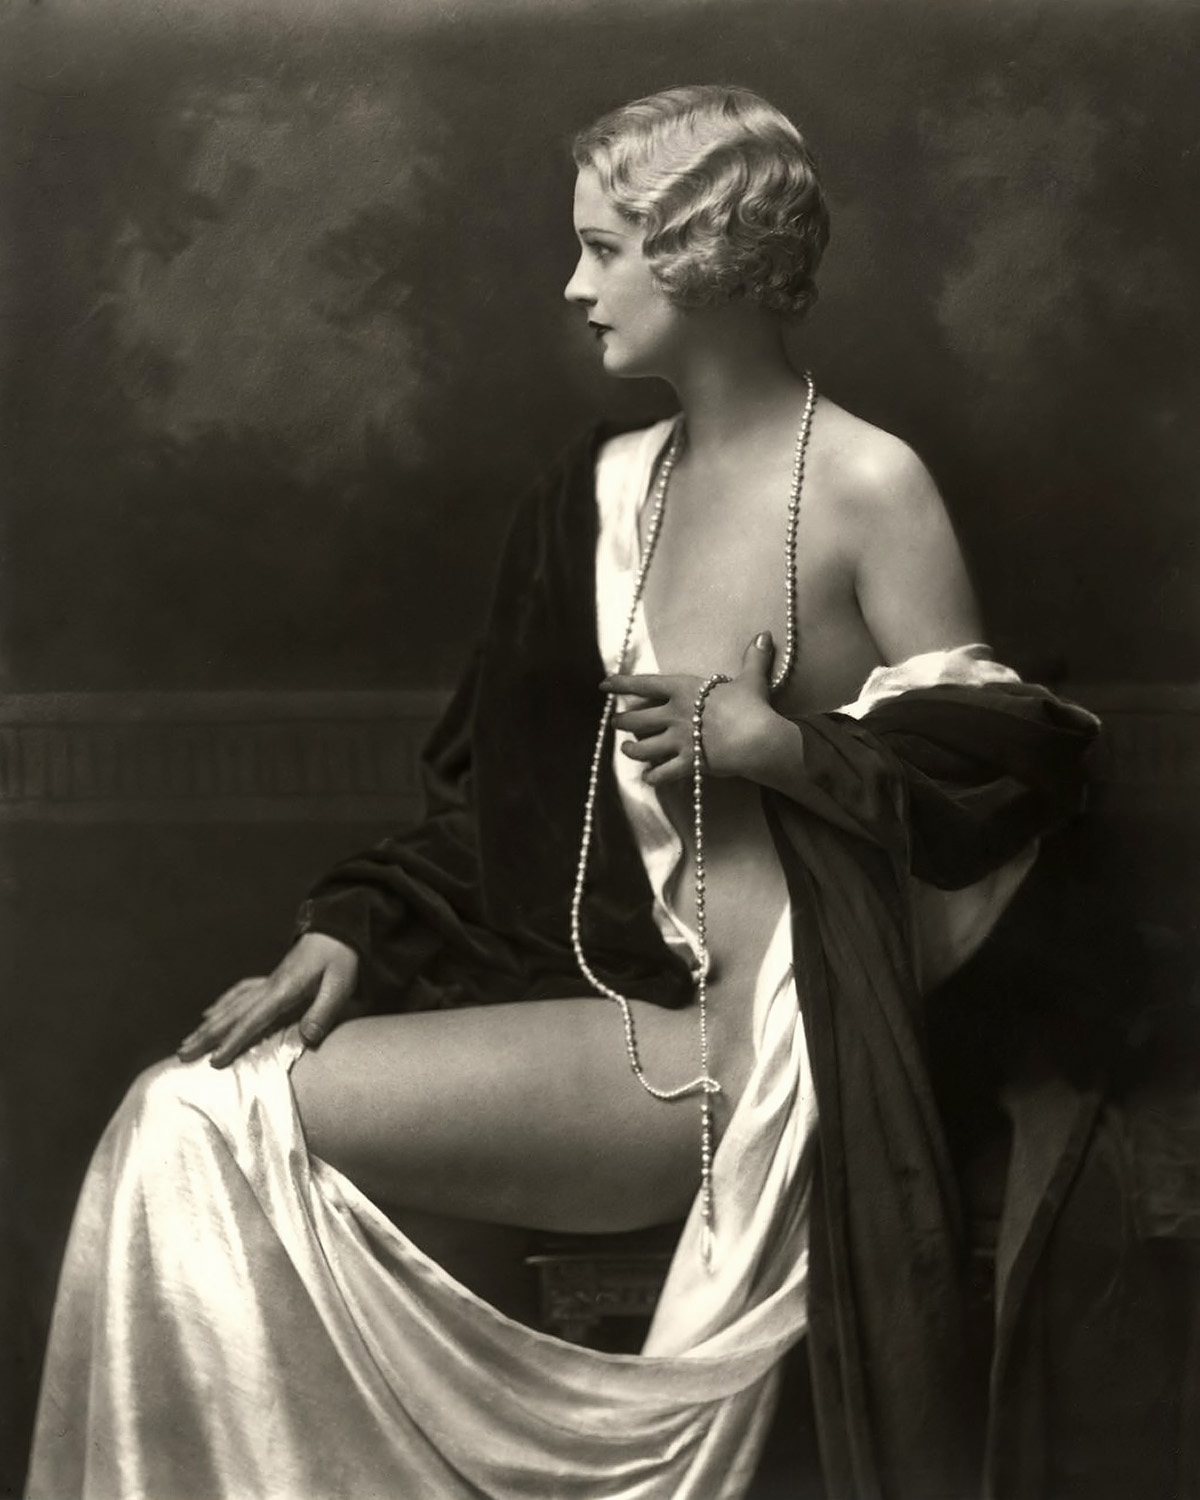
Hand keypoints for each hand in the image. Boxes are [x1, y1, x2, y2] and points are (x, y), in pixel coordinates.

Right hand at [177, 933, 360, 1067]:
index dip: (233, 1041)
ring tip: (187, 1042)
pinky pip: (239, 993)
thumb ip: (323, 1012)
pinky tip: (210, 1013)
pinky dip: (222, 1004)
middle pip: (232, 1014)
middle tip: (182, 1055)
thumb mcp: (340, 985)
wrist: (338, 929)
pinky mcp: (270, 979)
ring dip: (208, 1025)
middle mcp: (268, 986)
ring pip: (230, 1005)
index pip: (253, 1020)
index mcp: (284, 990)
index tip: (214, 1061)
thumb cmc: (341, 959)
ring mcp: (267, 982)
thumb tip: (306, 1039)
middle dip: (206, 1036)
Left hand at [603, 631, 779, 786]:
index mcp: (683, 690)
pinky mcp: (687, 763)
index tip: (603, 685)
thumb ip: (754, 658)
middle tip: (615, 722)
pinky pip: (662, 773)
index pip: (644, 684)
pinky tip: (648, 777)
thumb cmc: (752, 705)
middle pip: (636, 719)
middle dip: (622, 721)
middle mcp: (673, 714)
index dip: (621, 683)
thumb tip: (765, 634)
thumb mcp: (751, 679)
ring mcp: (677, 740)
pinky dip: (653, 777)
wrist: (758, 738)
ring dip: (631, 749)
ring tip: (626, 749)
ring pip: (642, 748)